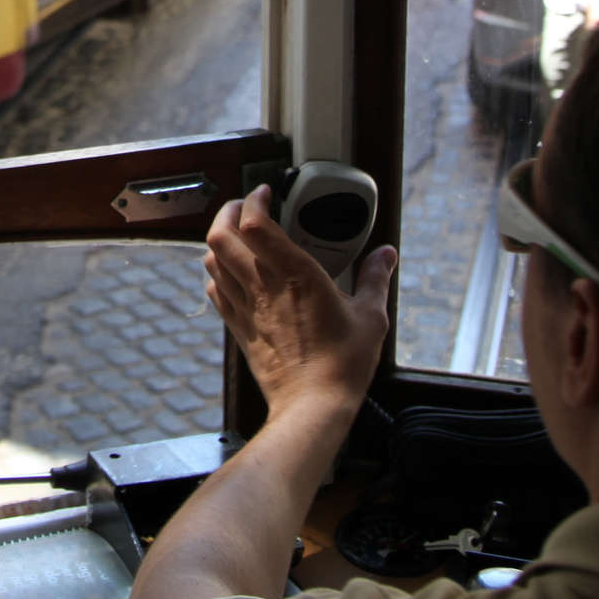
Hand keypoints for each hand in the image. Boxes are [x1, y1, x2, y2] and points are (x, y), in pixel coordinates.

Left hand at [202, 185, 396, 417]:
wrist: (312, 405)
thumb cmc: (342, 364)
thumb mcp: (371, 317)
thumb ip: (376, 278)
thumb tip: (386, 255)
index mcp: (295, 275)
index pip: (255, 223)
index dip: (253, 200)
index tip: (264, 193)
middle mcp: (263, 286)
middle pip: (221, 235)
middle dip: (227, 212)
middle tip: (242, 206)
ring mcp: (247, 307)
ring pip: (212, 261)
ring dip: (219, 241)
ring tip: (235, 235)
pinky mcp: (240, 328)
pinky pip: (215, 292)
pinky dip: (216, 274)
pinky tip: (230, 275)